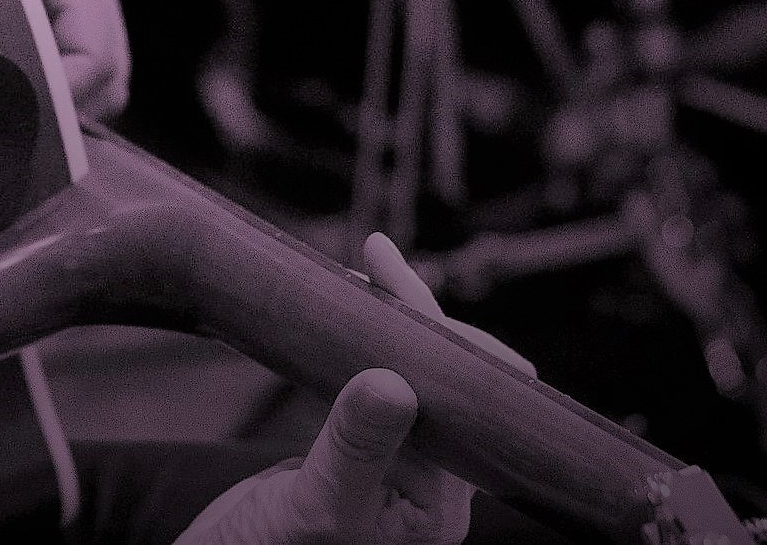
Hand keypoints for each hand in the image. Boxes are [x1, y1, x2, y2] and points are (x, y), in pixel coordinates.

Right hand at [176, 236, 534, 544]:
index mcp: (438, 508)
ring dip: (386, 325)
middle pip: (441, 380)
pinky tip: (339, 316)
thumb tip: (394, 382)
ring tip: (358, 276)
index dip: (429, 327)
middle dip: (413, 316)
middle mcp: (429, 488)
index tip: (386, 267)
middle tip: (374, 258)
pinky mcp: (359, 456)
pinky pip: (373, 388)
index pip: (452, 398)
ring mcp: (395, 469)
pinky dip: (358, 347)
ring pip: (408, 377)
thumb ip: (355, 450)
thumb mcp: (313, 509)